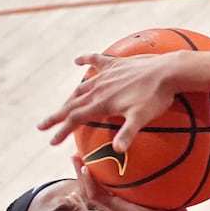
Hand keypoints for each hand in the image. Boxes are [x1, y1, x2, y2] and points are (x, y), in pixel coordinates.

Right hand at [40, 50, 192, 151]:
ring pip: (81, 87)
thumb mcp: (141, 118)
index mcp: (102, 103)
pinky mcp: (115, 64)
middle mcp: (99, 88)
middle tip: (42, 126)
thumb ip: (127, 134)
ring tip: (62, 105)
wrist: (167, 71)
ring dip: (70, 97)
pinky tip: (77, 60)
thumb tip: (117, 151)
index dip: (62, 131)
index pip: (76, 119)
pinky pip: (95, 59)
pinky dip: (85, 59)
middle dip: (57, 117)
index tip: (52, 142)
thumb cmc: (156, 97)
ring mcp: (106, 75)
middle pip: (72, 104)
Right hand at [74, 158, 189, 210]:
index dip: (100, 175)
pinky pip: (95, 195)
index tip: (98, 160)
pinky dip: (89, 182)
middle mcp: (116, 207)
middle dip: (85, 172)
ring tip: (75, 157)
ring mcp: (113, 209)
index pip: (108, 188)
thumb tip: (178, 170)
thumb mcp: (167, 199)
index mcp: (125, 206)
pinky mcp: (114, 210)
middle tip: (78, 155)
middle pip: (94, 188)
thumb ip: (166, 187)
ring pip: (89, 190)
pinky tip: (85, 169)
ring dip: (81, 174)